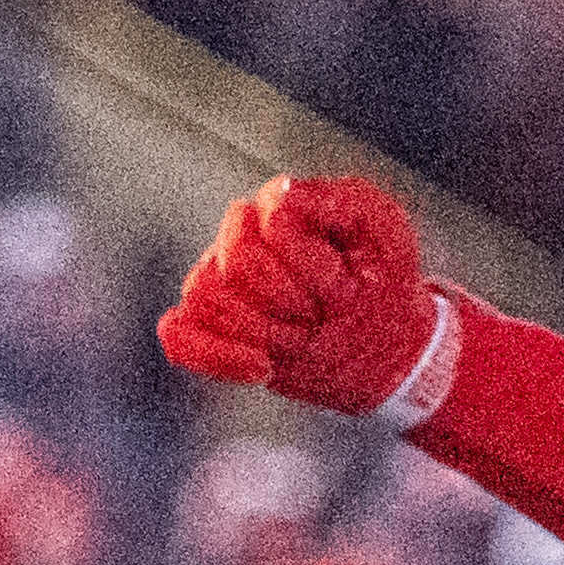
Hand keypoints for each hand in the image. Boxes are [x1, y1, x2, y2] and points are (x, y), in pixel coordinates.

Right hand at [157, 175, 447, 420]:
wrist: (386, 342)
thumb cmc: (385, 278)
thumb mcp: (384, 229)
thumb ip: (339, 201)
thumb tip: (280, 196)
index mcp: (278, 205)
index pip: (270, 228)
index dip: (309, 266)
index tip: (345, 288)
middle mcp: (239, 237)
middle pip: (233, 264)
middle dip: (286, 301)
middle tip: (321, 316)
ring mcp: (220, 283)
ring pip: (204, 298)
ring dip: (263, 331)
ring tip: (301, 340)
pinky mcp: (210, 327)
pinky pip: (176, 335)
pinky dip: (213, 356)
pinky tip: (262, 368)